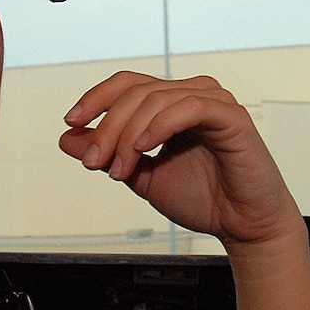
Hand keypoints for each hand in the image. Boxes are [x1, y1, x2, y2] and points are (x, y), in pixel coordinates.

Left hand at [60, 72, 302, 248]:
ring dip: (128, 134)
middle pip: (136, 92)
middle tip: (93, 163)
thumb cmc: (202, 199)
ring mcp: (213, 102)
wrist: (242, 225)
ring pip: (157, 99)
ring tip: (119, 170)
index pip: (127, 84)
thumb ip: (109, 155)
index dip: (95, 98)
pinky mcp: (231, 116)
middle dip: (107, 128)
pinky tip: (144, 148)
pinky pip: (189, 107)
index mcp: (171, 104)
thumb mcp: (141, 176)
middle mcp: (192, 95)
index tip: (70, 123)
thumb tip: (67, 138)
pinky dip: (160, 125)